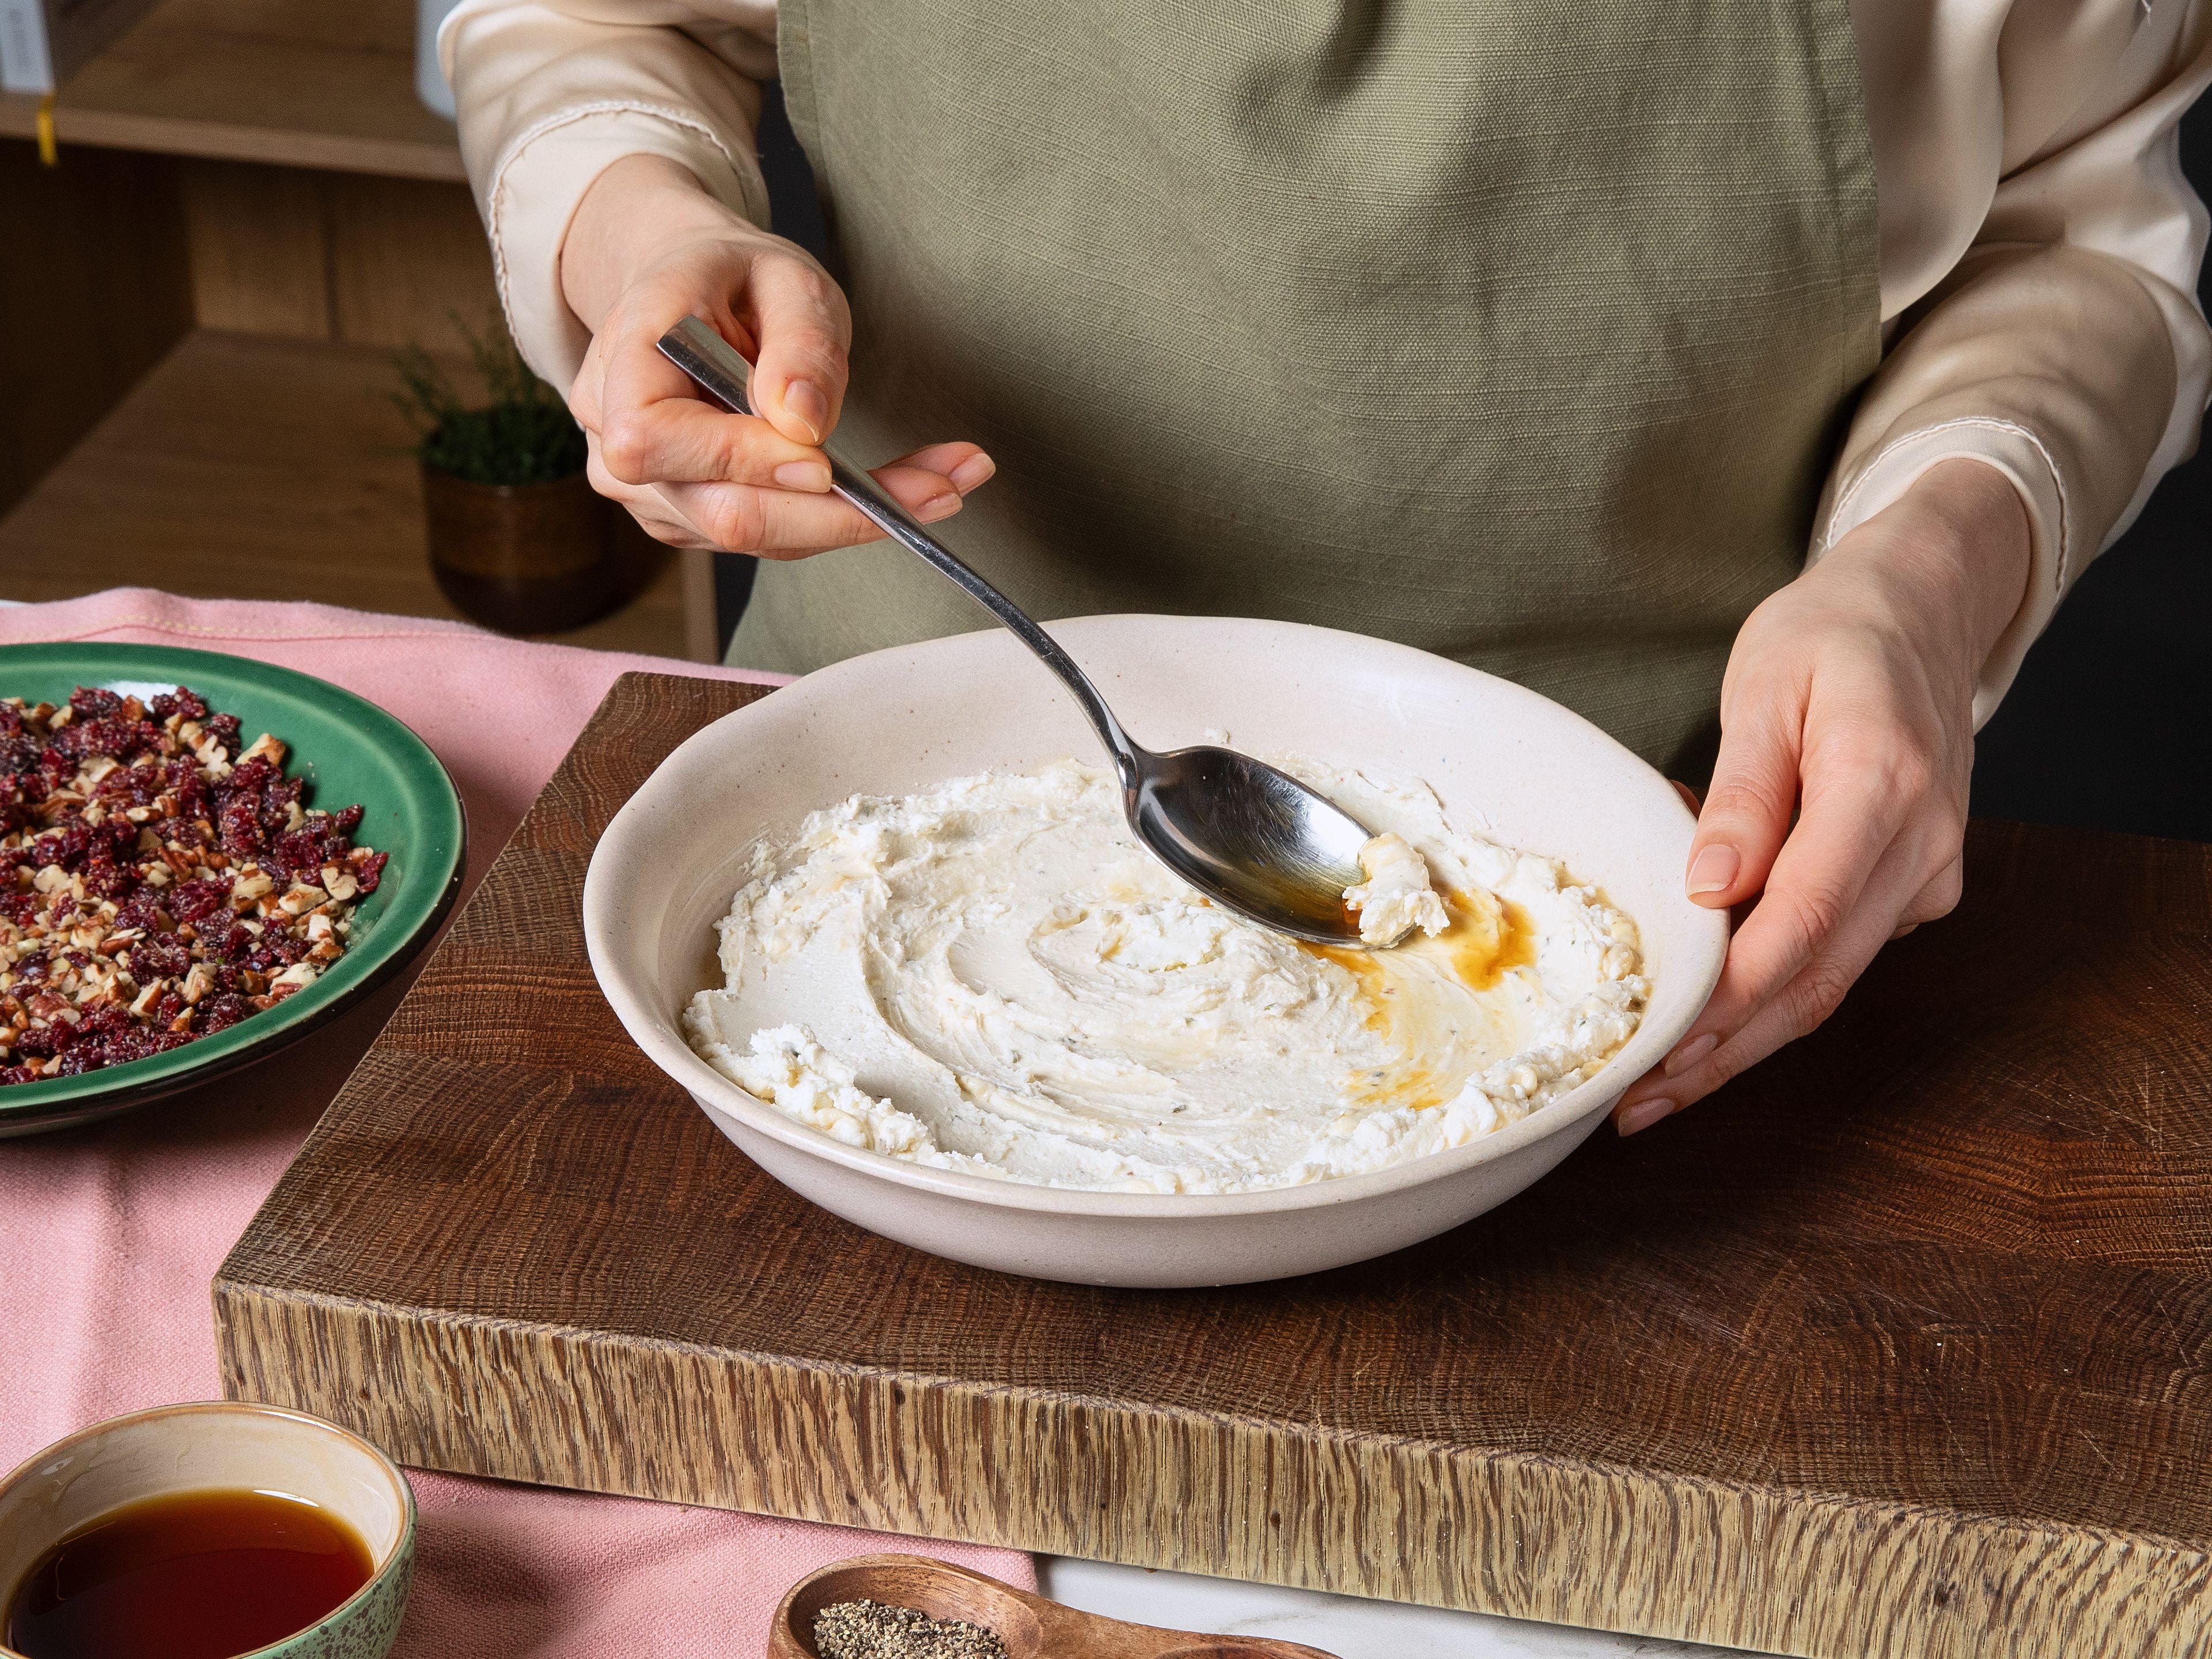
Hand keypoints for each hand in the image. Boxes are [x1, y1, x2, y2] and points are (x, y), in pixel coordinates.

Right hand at [558, 155, 993, 555]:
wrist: (694, 297)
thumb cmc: (733, 278)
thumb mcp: (783, 276)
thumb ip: (798, 341)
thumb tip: (802, 420)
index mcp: (622, 362)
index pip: (655, 441)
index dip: (740, 460)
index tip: (827, 462)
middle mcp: (616, 443)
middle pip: (722, 512)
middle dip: (838, 513)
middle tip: (937, 489)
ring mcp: (654, 492)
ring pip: (757, 535)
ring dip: (855, 520)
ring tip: (943, 482)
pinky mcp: (694, 519)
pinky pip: (771, 535)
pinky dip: (839, 520)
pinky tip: (900, 491)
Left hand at [1612, 458, 2031, 1135]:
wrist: (1922, 612)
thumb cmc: (1830, 635)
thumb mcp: (1765, 686)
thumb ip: (1745, 792)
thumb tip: (1711, 887)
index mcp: (1882, 784)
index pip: (1802, 921)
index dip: (1728, 999)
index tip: (1659, 1046)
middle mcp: (1923, 844)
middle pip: (1818, 978)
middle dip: (1723, 1052)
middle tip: (1636, 1103)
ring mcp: (1930, 873)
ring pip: (1830, 982)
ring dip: (1742, 1042)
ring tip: (1654, 1088)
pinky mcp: (1917, 887)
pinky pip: (1837, 954)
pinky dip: (1768, 990)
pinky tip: (1701, 1011)